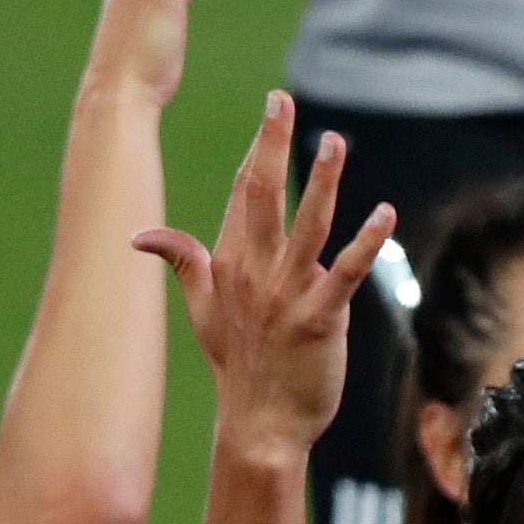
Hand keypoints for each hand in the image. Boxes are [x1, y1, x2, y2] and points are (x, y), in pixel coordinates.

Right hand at [138, 93, 391, 455]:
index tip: (274, 108)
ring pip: (305, 226)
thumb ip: (182, 263)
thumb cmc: (237, 365)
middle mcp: (254, 271)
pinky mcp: (318, 320)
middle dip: (273, 144)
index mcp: (230, 262)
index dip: (260, 148)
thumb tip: (139, 234)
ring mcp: (285, 295)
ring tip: (334, 142)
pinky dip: (365, 244)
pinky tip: (384, 214)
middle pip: (264, 195)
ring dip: (321, 181)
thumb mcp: (201, 309)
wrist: (259, 423)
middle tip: (284, 100)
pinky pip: (343, 274)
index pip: (245, 193)